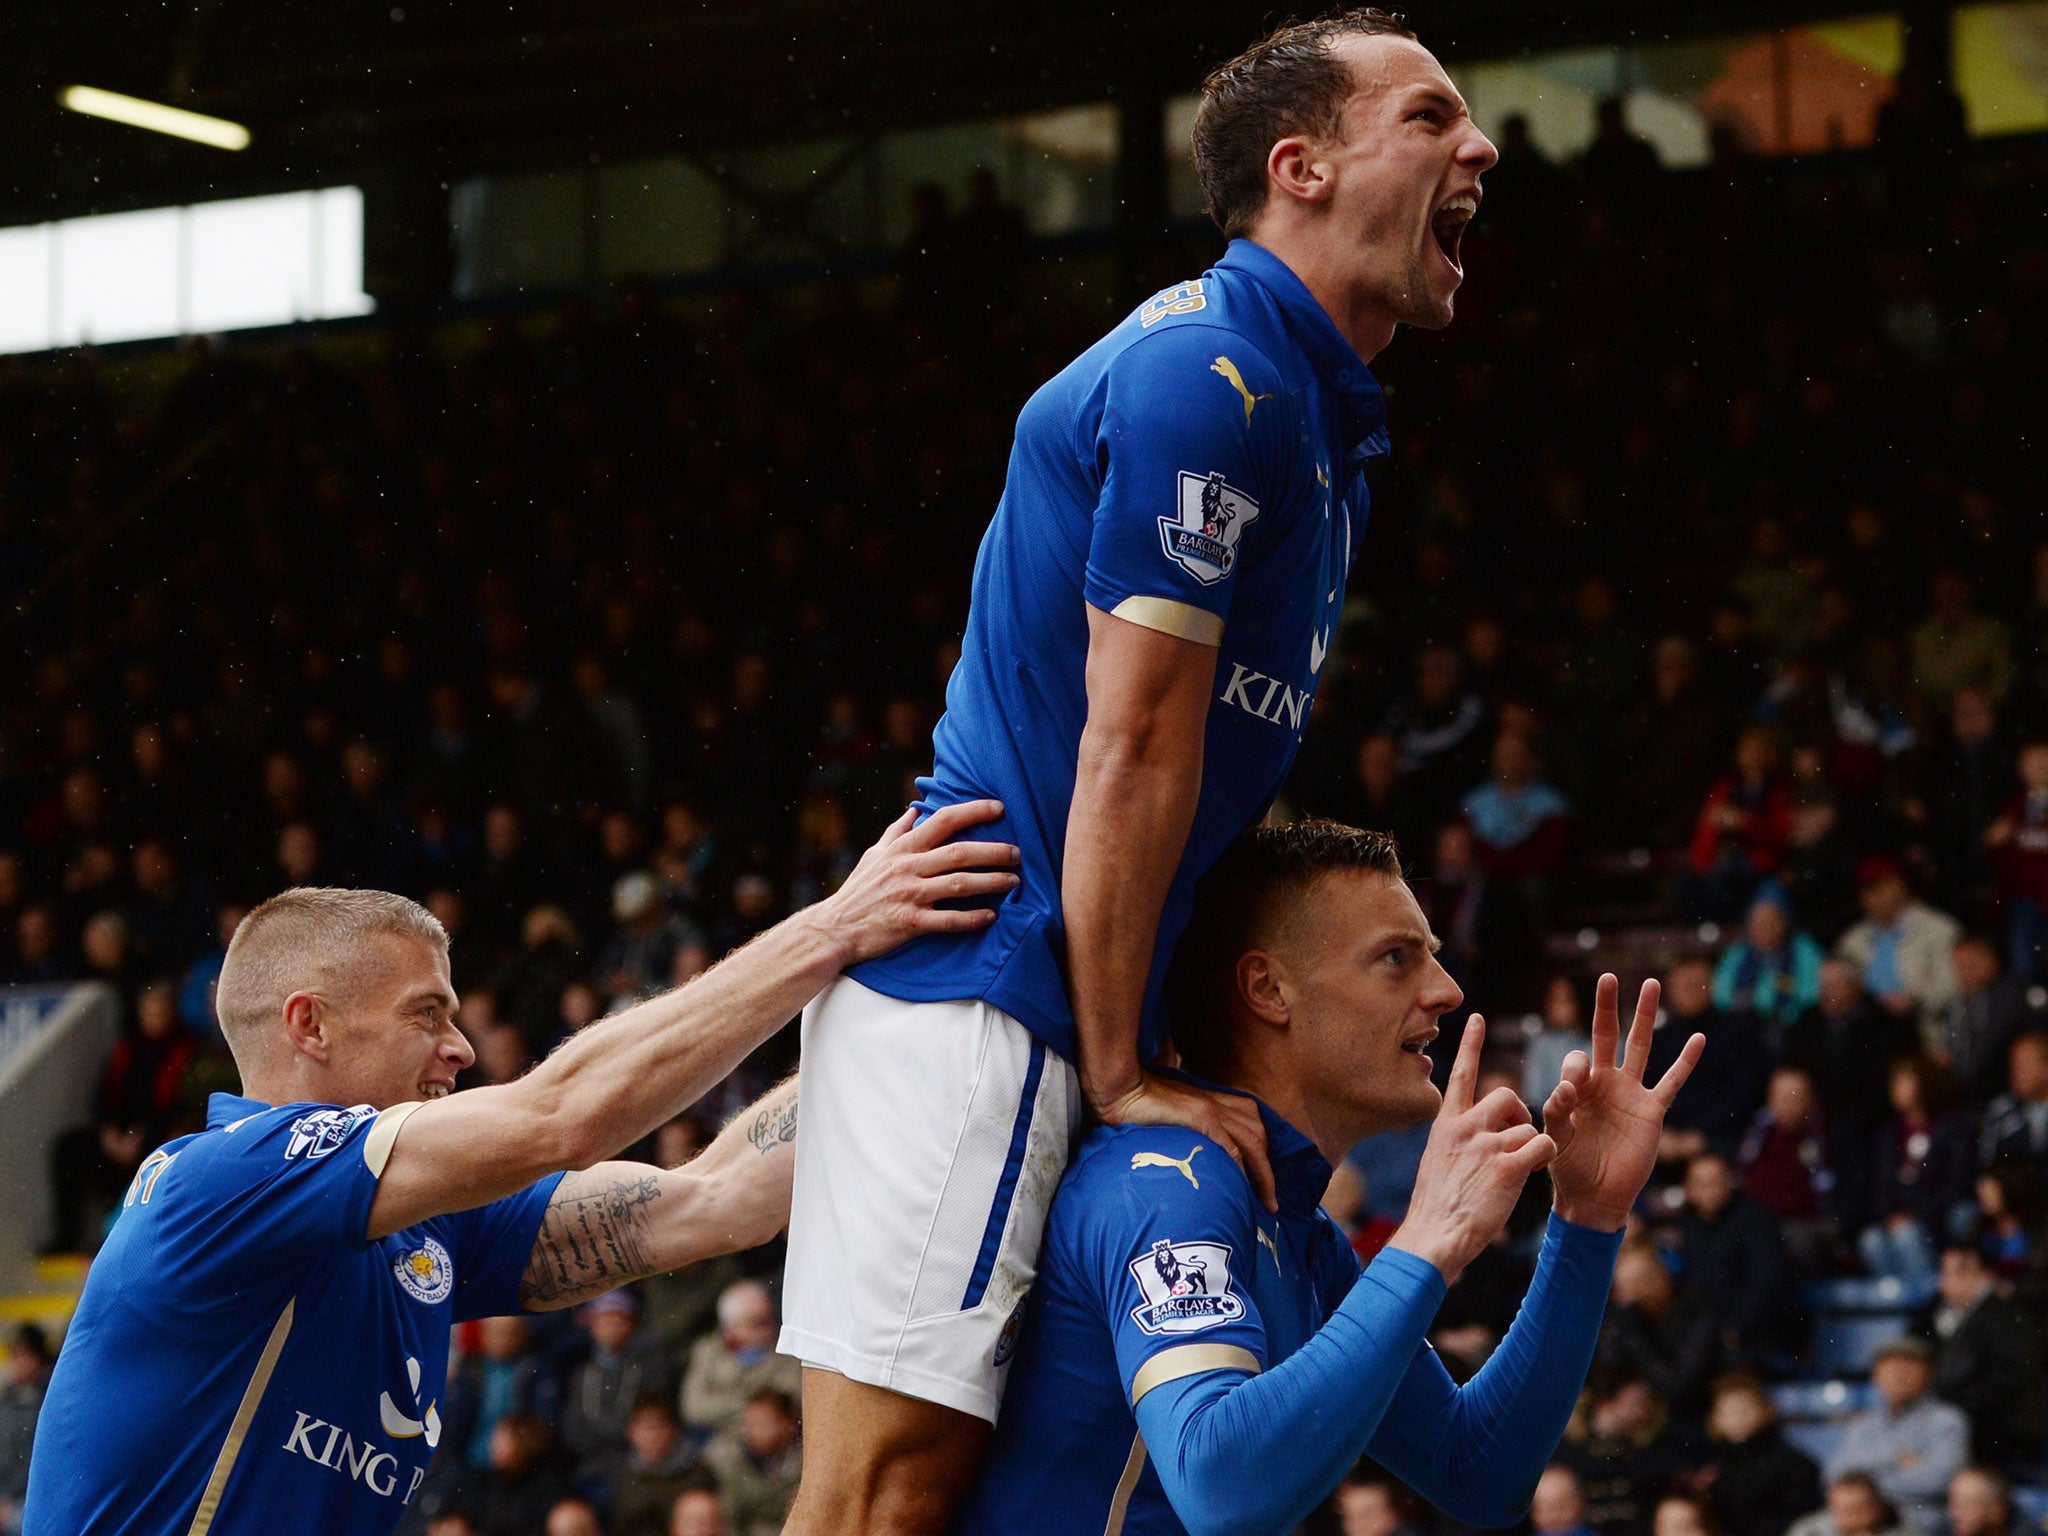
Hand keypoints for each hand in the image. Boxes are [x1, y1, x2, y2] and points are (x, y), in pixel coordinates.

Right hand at [818, 800, 1019, 966]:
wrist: (835, 928)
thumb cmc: (858, 890)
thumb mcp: (874, 854)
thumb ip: (897, 832)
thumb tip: (915, 809)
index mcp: (902, 848)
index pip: (942, 820)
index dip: (973, 811)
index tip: (999, 808)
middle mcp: (908, 868)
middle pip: (959, 853)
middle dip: (993, 851)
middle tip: (1018, 852)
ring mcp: (910, 895)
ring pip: (959, 885)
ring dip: (991, 882)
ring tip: (1014, 881)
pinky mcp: (910, 923)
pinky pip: (948, 920)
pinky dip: (972, 918)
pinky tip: (991, 916)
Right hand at [1097, 1071, 1276, 1212]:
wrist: (1123, 1090)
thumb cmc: (1141, 1108)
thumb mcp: (1174, 1118)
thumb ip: (1190, 1132)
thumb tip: (1196, 1161)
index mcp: (1214, 1101)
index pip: (1252, 1126)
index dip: (1262, 1155)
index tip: (1263, 1183)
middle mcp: (1219, 1102)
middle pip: (1258, 1135)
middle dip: (1268, 1170)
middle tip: (1269, 1201)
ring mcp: (1212, 1107)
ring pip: (1252, 1142)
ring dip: (1262, 1174)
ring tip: (1264, 1202)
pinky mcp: (1201, 1115)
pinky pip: (1230, 1146)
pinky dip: (1240, 1168)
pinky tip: (1242, 1187)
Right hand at [1389, 1017, 1556, 1284]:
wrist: (1434, 1236)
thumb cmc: (1436, 1208)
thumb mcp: (1438, 1162)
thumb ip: (1457, 1141)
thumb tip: (1473, 1135)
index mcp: (1446, 1123)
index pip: (1461, 1073)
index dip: (1472, 1044)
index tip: (1478, 1016)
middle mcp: (1465, 1127)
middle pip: (1506, 1096)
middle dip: (1519, 1114)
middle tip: (1516, 1139)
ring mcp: (1486, 1144)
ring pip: (1527, 1125)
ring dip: (1530, 1146)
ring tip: (1516, 1170)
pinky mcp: (1507, 1166)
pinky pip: (1541, 1144)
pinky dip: (1543, 1156)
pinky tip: (1530, 1172)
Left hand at [1543, 974, 1704, 1231]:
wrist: (1595, 1197)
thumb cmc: (1568, 1168)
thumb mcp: (1555, 1137)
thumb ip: (1558, 1110)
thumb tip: (1568, 1084)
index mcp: (1577, 1087)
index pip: (1577, 1060)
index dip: (1574, 1068)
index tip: (1572, 1089)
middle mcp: (1604, 1083)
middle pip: (1607, 1035)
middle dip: (1607, 1007)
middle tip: (1607, 977)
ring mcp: (1630, 1094)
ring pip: (1640, 1047)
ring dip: (1645, 1016)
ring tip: (1651, 983)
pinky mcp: (1652, 1112)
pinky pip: (1671, 1082)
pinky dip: (1685, 1061)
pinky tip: (1697, 1038)